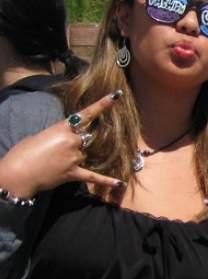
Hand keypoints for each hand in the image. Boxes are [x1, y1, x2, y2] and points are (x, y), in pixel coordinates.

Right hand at [0, 91, 123, 197]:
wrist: (17, 174)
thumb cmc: (22, 153)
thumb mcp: (40, 136)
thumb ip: (58, 134)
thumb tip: (67, 139)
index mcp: (62, 128)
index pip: (86, 114)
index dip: (102, 105)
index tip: (116, 96)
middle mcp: (72, 141)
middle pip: (87, 137)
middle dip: (80, 140)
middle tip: (62, 147)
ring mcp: (75, 157)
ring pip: (86, 154)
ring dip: (77, 156)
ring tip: (57, 162)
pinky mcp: (74, 173)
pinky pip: (94, 176)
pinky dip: (107, 180)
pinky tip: (120, 182)